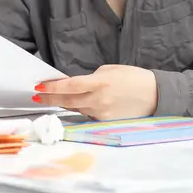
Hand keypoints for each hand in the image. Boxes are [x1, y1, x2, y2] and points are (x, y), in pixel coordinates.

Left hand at [32, 64, 157, 119]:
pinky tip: (75, 105)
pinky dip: (80, 109)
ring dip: (64, 104)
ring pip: (76, 109)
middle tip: (37, 96)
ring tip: (52, 99)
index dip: (52, 88)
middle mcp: (98, 100)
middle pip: (67, 102)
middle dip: (50, 99)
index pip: (69, 86)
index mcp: (98, 83)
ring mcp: (102, 113)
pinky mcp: (106, 121)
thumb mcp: (109, 70)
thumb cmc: (133, 77)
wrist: (155, 95)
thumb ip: (90, 78)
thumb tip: (76, 85)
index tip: (38, 87)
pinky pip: (88, 115)